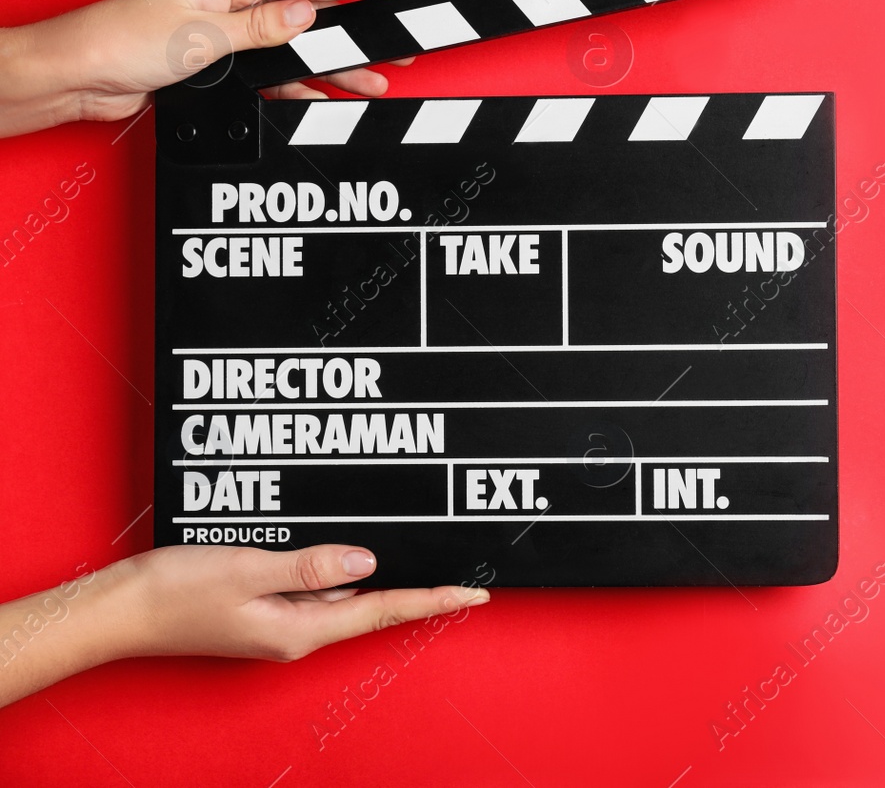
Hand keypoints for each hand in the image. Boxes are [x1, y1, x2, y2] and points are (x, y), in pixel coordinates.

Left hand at [0, 0, 413, 137]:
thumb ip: (262, 28)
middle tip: (398, 44)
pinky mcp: (223, 61)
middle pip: (312, 14)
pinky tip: (324, 98)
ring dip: (333, 67)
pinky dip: (299, 86)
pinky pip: (275, 72)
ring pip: (298, 48)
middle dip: (356, 32)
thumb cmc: (122, 40)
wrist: (79, 76)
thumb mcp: (203, 33)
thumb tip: (309, 16)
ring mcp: (230, 30)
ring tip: (373, 81)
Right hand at [0, 544, 487, 704]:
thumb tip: (368, 563)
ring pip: (340, 595)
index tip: (473, 594)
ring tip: (417, 550)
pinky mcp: (260, 608)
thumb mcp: (247, 569)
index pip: (382, 611)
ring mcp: (277, 622)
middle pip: (369, 606)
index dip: (432, 600)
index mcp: (298, 630)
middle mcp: (294, 633)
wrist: (113, 611)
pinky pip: (310, 588)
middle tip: (462, 570)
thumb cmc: (171, 592)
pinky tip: (347, 550)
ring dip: (375, 575)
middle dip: (415, 587)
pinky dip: (334, 570)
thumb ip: (310, 566)